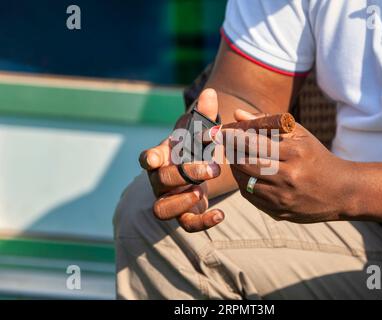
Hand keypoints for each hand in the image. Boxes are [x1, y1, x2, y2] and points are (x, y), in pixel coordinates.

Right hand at [139, 89, 224, 231]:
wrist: (199, 167)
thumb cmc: (195, 146)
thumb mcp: (201, 130)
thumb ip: (205, 114)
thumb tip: (210, 92)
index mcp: (162, 157)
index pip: (147, 158)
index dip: (149, 158)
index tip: (153, 158)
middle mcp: (160, 180)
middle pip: (160, 181)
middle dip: (185, 173)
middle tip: (213, 167)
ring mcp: (170, 199)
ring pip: (162, 209)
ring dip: (180, 201)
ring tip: (200, 192)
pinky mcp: (184, 214)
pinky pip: (186, 224)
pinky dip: (202, 223)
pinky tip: (220, 214)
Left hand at [223, 110, 356, 223]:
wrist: (341, 191)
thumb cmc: (316, 156)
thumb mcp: (299, 135)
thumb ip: (267, 123)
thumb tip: (237, 115)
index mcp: (295, 154)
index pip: (253, 143)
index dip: (233, 136)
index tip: (222, 131)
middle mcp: (288, 177)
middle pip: (244, 163)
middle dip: (230, 152)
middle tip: (224, 144)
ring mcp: (283, 198)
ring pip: (244, 182)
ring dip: (234, 168)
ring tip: (234, 157)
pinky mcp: (279, 213)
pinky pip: (250, 197)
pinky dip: (243, 183)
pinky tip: (245, 174)